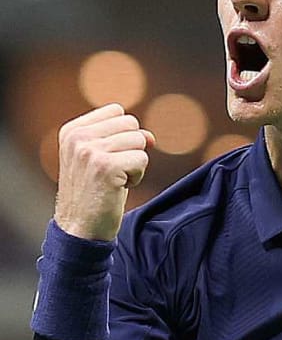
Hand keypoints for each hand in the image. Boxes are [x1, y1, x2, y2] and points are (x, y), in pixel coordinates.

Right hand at [53, 103, 156, 241]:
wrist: (79, 227)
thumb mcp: (102, 158)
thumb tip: (151, 137)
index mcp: (72, 130)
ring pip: (139, 141)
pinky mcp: (105, 166)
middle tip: (112, 171)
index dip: (124, 135)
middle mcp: (78, 137)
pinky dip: (136, 177)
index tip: (108, 157)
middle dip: (131, 148)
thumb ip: (123, 138)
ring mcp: (90, 151)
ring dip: (134, 164)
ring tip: (114, 179)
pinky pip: (142, 160)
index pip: (117, 111)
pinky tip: (118, 188)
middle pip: (131, 124)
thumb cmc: (94, 192)